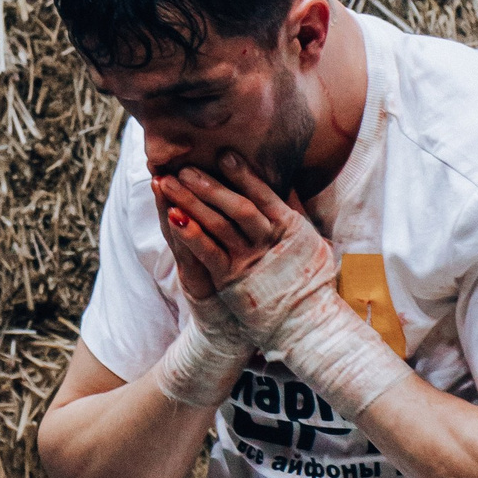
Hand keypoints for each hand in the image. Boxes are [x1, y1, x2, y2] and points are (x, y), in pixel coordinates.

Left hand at [155, 158, 324, 324]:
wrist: (305, 322)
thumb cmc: (307, 277)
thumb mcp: (310, 238)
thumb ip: (295, 208)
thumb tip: (288, 178)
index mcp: (288, 227)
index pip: (263, 195)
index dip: (243, 174)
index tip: (224, 155)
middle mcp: (268, 241)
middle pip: (237, 206)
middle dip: (209, 185)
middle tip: (184, 167)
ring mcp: (249, 260)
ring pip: (218, 225)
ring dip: (191, 201)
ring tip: (167, 182)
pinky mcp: (231, 279)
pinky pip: (208, 252)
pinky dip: (190, 233)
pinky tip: (172, 216)